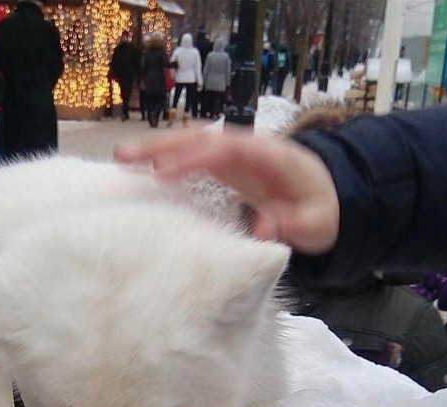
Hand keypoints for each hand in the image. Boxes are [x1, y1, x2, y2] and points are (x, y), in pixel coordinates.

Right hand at [114, 129, 339, 254]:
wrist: (327, 197)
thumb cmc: (320, 212)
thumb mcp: (316, 224)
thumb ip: (293, 225)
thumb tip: (264, 229)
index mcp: (270, 155)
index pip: (227, 150)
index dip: (195, 158)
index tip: (165, 170)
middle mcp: (247, 147)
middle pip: (201, 138)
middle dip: (164, 146)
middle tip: (126, 156)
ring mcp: (232, 154)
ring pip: (190, 143)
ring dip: (156, 149)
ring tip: (119, 157)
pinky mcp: (223, 165)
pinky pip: (190, 157)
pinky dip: (164, 159)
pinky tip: (137, 168)